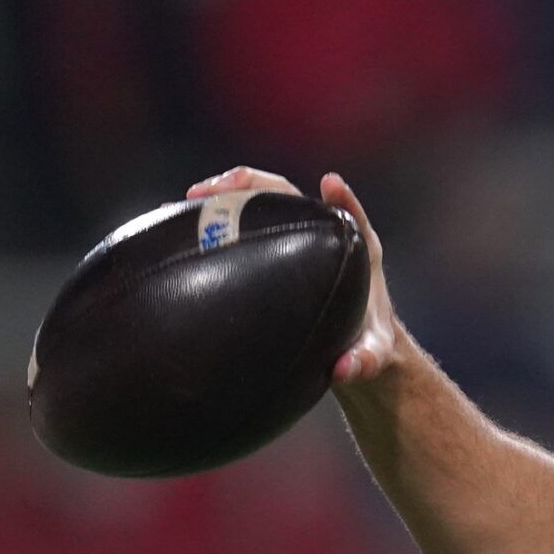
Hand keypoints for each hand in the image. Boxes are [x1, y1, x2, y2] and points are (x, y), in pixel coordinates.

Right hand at [185, 166, 402, 385]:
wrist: (352, 342)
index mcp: (359, 251)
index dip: (343, 198)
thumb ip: (365, 362)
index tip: (329, 184)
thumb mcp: (371, 355)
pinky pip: (246, 224)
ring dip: (228, 194)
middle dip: (257, 184)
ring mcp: (297, 237)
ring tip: (189, 199)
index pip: (351, 216)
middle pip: (294, 197)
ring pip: (264, 203)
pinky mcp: (274, 247)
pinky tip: (181, 225)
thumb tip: (345, 370)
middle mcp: (326, 236)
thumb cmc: (366, 343)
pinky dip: (217, 219)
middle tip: (216, 189)